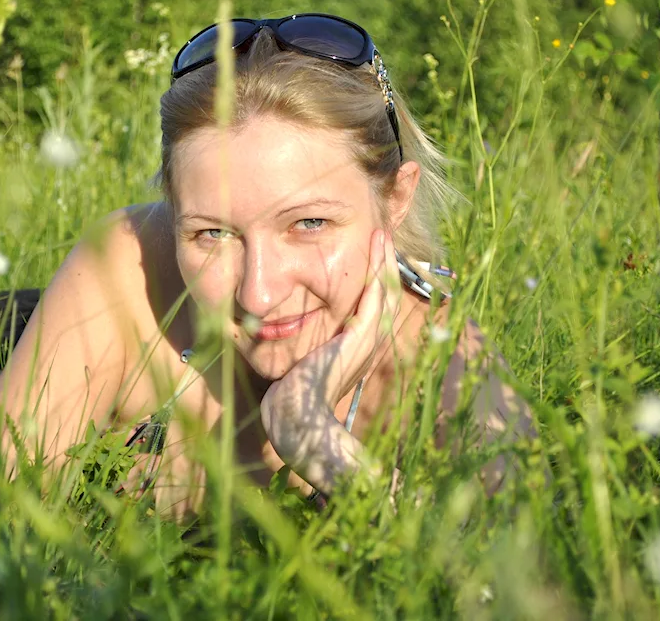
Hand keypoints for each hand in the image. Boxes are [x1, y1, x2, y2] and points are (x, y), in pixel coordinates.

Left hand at [260, 228, 400, 495]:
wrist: (295, 424)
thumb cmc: (288, 400)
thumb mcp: (295, 364)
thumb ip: (296, 346)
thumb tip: (275, 327)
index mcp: (354, 350)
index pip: (370, 307)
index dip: (370, 280)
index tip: (365, 254)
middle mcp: (366, 347)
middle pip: (384, 297)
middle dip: (383, 266)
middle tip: (380, 236)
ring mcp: (365, 345)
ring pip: (384, 295)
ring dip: (384, 263)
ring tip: (381, 236)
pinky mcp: (357, 342)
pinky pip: (375, 302)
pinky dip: (378, 275)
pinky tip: (377, 255)